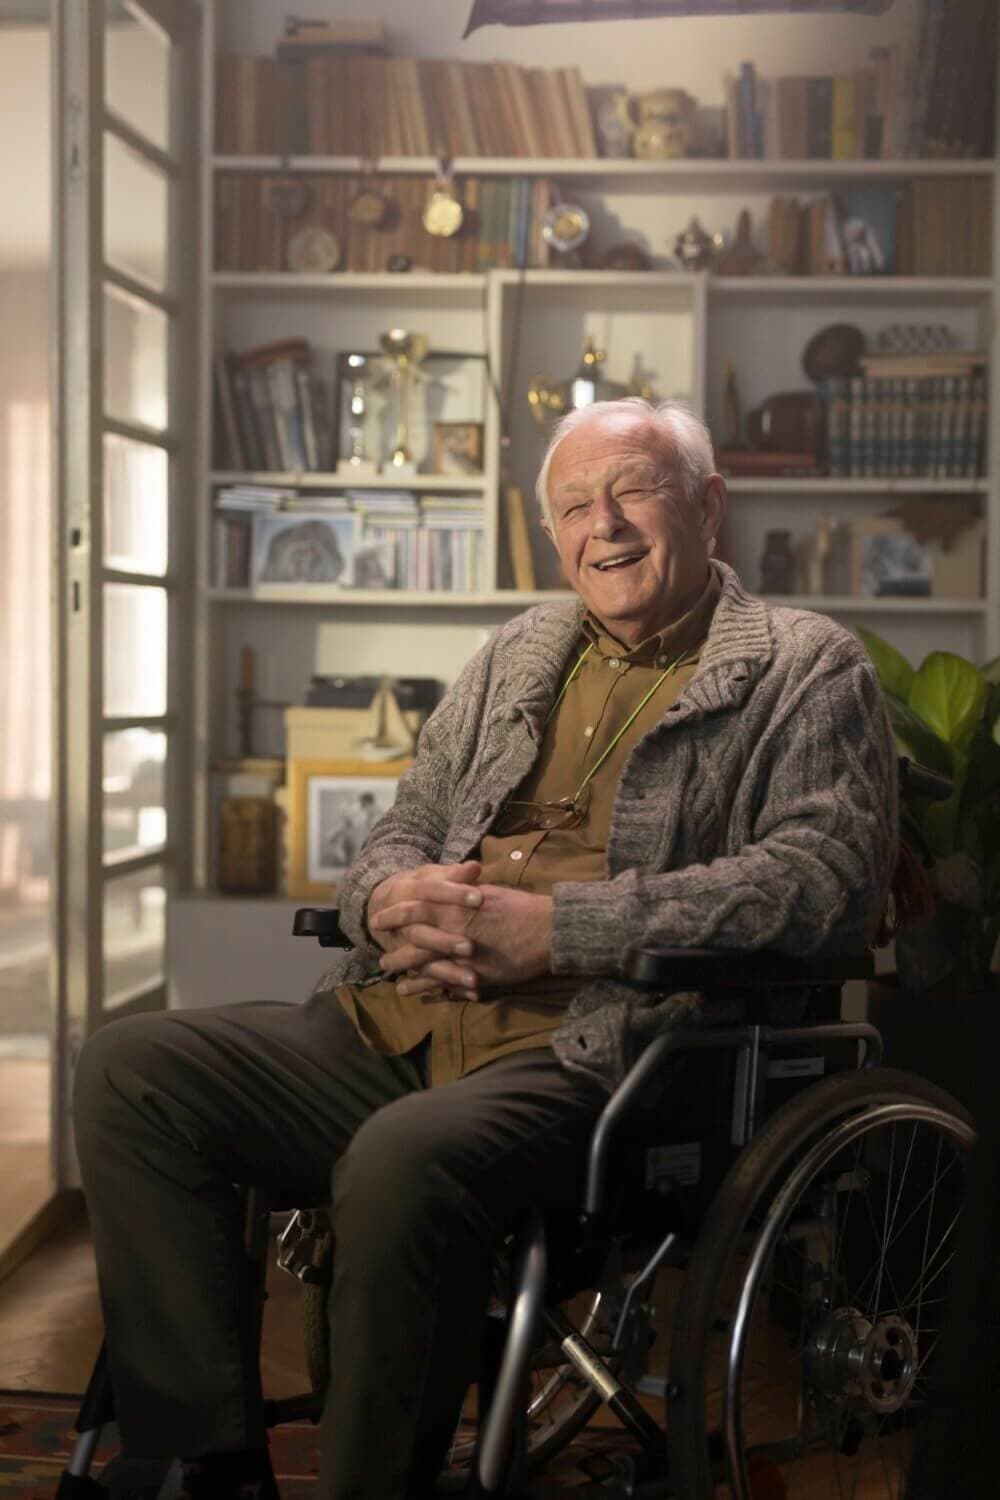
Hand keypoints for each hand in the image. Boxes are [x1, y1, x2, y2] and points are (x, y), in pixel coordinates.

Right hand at [367, 861, 483, 995]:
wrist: (378, 907)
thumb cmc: (417, 888)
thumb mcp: (430, 876)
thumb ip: (453, 874)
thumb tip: (475, 867)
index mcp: (404, 891)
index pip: (430, 892)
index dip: (454, 895)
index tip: (480, 899)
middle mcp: (399, 922)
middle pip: (421, 933)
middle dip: (445, 941)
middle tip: (471, 948)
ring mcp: (399, 947)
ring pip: (422, 962)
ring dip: (448, 973)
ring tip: (474, 981)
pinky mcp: (407, 966)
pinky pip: (427, 981)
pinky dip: (449, 988)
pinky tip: (471, 995)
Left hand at [377, 883, 552, 1000]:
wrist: (547, 929)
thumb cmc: (520, 906)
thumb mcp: (489, 891)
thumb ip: (465, 890)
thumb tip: (452, 884)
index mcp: (455, 905)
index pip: (414, 908)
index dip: (393, 914)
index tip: (379, 918)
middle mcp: (453, 931)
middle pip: (412, 941)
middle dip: (394, 949)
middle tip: (379, 954)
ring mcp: (463, 956)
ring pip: (424, 967)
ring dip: (406, 974)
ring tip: (392, 982)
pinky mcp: (476, 976)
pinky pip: (446, 986)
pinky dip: (429, 991)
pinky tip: (418, 996)